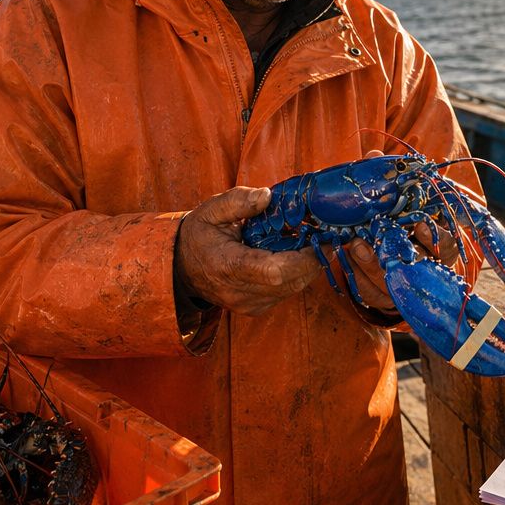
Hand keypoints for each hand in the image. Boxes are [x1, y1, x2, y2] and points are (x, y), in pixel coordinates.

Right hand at [175, 187, 318, 315]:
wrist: (181, 266)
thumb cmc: (199, 234)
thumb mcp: (211, 210)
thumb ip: (238, 201)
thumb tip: (267, 196)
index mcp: (228, 266)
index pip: (275, 271)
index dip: (304, 258)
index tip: (319, 238)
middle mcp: (239, 292)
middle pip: (291, 282)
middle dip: (313, 259)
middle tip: (323, 236)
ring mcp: (248, 304)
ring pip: (293, 289)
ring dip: (308, 267)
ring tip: (312, 242)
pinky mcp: (255, 308)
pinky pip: (286, 293)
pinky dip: (297, 275)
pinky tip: (296, 256)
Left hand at [329, 150, 462, 312]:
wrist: (384, 250)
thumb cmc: (397, 218)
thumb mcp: (396, 199)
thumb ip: (387, 178)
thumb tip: (374, 154)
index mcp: (439, 243)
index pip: (447, 244)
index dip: (436, 237)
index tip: (420, 225)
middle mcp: (425, 266)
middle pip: (417, 268)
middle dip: (397, 252)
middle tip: (376, 239)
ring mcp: (404, 283)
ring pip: (392, 281)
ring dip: (371, 264)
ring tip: (355, 244)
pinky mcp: (383, 294)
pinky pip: (370, 291)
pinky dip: (357, 275)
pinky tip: (346, 257)